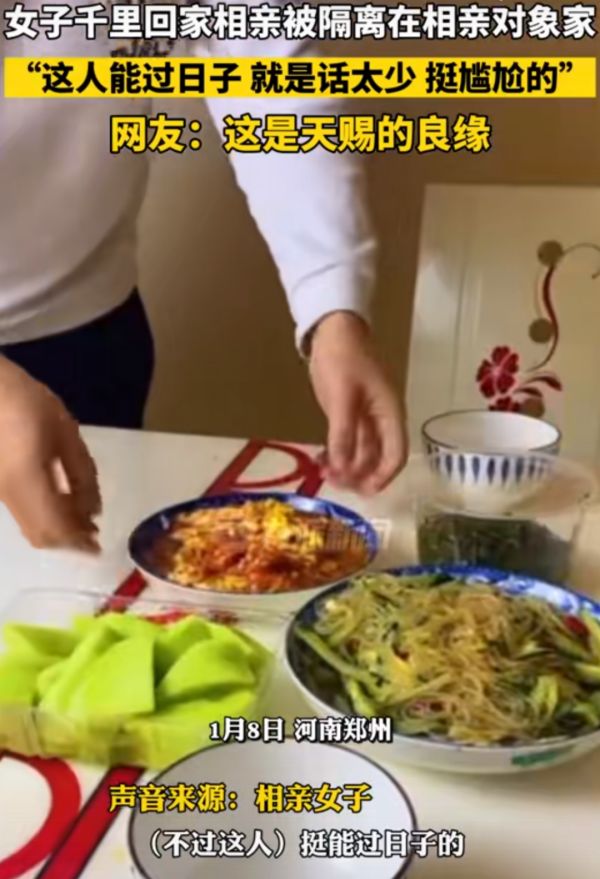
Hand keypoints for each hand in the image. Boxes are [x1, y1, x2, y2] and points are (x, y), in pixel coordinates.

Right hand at [0, 357, 100, 550]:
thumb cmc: (23, 400)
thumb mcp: (64, 432)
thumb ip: (82, 474)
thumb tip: (93, 511)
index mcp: (26, 479)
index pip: (55, 527)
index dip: (78, 542)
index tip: (99, 546)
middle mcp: (7, 494)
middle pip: (39, 535)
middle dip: (69, 540)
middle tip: (93, 533)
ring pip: (29, 528)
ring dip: (57, 530)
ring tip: (81, 518)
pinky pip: (22, 514)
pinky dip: (44, 518)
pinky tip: (61, 504)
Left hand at [308, 311, 407, 493]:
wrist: (332, 330)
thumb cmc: (343, 358)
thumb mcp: (342, 396)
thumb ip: (343, 432)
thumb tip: (342, 466)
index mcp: (390, 413)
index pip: (396, 454)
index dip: (383, 476)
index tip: (364, 491)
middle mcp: (382, 419)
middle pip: (379, 458)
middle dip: (360, 475)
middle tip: (336, 484)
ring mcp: (365, 417)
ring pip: (362, 452)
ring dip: (347, 467)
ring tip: (324, 475)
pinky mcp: (348, 414)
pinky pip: (348, 442)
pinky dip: (337, 454)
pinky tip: (321, 462)